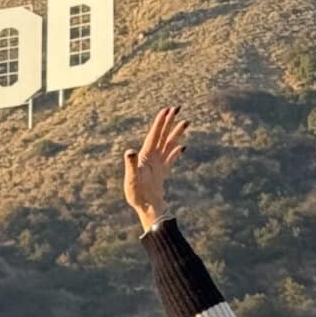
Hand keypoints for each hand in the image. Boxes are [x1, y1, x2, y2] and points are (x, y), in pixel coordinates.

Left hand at [123, 106, 188, 233]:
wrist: (144, 208)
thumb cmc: (136, 194)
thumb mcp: (132, 178)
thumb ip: (131, 164)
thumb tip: (129, 151)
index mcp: (146, 156)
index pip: (155, 135)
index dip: (161, 122)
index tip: (167, 110)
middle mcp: (152, 158)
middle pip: (162, 136)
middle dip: (170, 122)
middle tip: (177, 108)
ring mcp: (157, 165)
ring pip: (169, 145)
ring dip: (176, 133)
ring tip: (186, 122)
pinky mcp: (162, 173)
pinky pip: (171, 159)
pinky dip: (176, 152)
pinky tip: (182, 146)